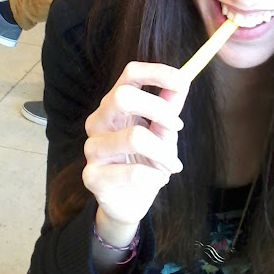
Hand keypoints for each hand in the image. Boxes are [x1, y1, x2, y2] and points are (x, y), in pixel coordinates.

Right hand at [82, 62, 189, 244]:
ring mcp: (92, 147)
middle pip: (123, 96)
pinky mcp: (92, 176)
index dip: (156, 72)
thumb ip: (170, 107)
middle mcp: (99, 120)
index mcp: (116, 103)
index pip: (130, 73)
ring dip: (163, 152)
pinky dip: (155, 175)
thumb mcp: (164, 131)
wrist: (131, 201)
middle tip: (178, 127)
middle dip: (159, 109)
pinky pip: (133, 172)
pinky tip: (158, 179)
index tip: (181, 82)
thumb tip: (182, 83)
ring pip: (134, 136)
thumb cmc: (147, 159)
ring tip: (171, 165)